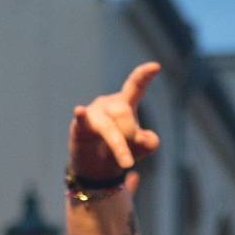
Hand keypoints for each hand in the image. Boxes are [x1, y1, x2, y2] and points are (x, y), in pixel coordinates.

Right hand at [68, 63, 160, 179]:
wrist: (95, 168)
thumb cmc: (121, 150)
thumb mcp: (142, 148)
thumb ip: (149, 142)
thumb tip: (141, 138)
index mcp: (126, 103)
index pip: (135, 85)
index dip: (144, 75)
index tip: (156, 66)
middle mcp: (108, 104)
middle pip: (123, 113)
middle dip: (130, 135)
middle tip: (129, 157)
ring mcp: (92, 114)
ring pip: (109, 127)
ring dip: (119, 147)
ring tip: (127, 164)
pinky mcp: (79, 127)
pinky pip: (83, 122)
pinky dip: (82, 118)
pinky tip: (79, 111)